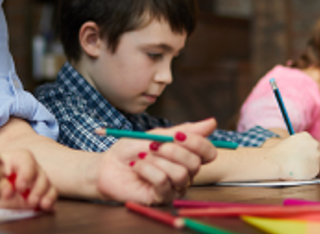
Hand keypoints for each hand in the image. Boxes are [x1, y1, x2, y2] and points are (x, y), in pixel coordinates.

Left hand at [0, 149, 56, 210]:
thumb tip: (9, 190)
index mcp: (15, 159)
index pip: (26, 158)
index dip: (26, 173)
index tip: (20, 188)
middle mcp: (28, 167)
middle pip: (40, 172)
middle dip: (37, 188)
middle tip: (29, 201)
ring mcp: (36, 178)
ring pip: (47, 183)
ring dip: (44, 195)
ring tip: (36, 205)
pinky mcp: (41, 191)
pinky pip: (52, 192)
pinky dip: (51, 200)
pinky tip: (45, 207)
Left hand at [95, 118, 217, 204]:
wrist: (108, 166)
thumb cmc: (130, 150)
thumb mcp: (155, 135)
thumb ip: (183, 131)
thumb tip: (212, 122)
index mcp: (185, 157)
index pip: (208, 152)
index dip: (198, 142)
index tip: (178, 135)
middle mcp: (185, 173)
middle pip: (195, 163)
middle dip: (172, 150)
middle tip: (153, 146)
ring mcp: (174, 187)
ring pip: (181, 174)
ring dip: (157, 161)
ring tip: (142, 157)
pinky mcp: (161, 197)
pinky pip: (163, 182)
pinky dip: (147, 170)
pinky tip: (137, 167)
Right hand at [262, 132, 319, 179]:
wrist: (276, 162)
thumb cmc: (278, 152)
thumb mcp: (288, 142)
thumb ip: (298, 145)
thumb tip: (301, 152)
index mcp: (306, 136)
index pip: (309, 142)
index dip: (302, 148)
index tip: (295, 152)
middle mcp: (314, 145)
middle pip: (313, 152)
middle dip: (307, 156)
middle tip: (295, 160)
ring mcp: (316, 157)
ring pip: (313, 162)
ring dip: (306, 165)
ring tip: (294, 166)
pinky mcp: (316, 169)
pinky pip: (312, 172)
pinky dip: (306, 173)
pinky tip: (296, 171)